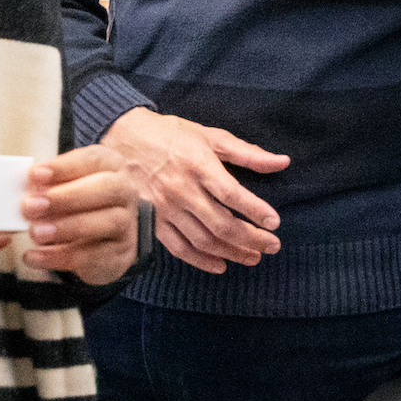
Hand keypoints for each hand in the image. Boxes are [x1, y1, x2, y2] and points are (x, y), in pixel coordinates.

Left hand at [0, 129, 138, 285]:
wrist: (103, 237)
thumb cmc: (61, 199)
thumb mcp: (35, 179)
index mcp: (103, 164)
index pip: (90, 159)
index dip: (64, 167)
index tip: (34, 175)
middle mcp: (121, 190)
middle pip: (104, 190)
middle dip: (66, 198)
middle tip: (30, 208)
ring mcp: (123, 224)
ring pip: (103, 223)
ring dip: (66, 228)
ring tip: (34, 233)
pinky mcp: (115, 254)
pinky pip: (92, 255)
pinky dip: (60, 258)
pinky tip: (33, 257)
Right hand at [103, 109, 287, 274]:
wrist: (119, 136)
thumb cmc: (168, 134)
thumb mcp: (209, 135)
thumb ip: (247, 153)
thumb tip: (282, 162)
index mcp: (198, 165)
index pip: (232, 194)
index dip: (255, 210)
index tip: (274, 223)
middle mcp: (182, 190)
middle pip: (221, 224)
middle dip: (251, 239)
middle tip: (272, 246)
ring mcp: (165, 209)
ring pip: (203, 240)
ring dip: (231, 253)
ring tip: (253, 257)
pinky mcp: (151, 221)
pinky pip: (178, 248)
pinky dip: (200, 261)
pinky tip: (220, 265)